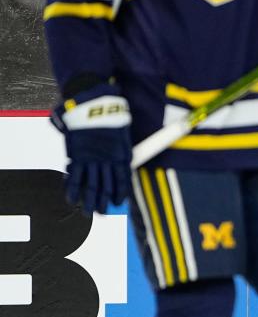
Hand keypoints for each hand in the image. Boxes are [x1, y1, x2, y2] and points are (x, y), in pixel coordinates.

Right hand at [50, 84, 131, 213]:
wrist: (95, 103)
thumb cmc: (112, 114)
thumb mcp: (124, 132)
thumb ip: (122, 148)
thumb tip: (125, 159)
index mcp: (122, 153)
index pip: (123, 178)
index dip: (121, 192)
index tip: (120, 203)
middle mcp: (108, 159)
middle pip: (107, 185)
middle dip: (105, 201)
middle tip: (103, 213)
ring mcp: (92, 158)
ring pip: (91, 184)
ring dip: (89, 200)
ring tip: (88, 213)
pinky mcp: (78, 154)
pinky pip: (75, 175)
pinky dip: (73, 188)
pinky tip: (72, 200)